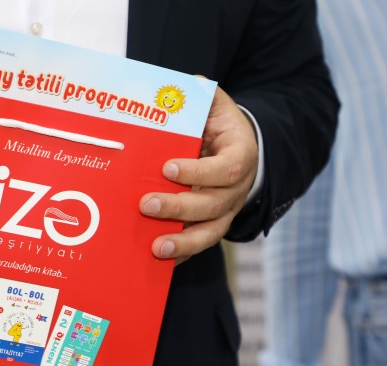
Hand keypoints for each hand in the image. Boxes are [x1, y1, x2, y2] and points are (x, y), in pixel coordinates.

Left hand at [140, 86, 258, 263]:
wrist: (240, 153)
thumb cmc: (221, 128)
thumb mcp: (217, 107)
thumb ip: (204, 97)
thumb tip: (188, 84)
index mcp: (240, 156)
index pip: (226, 169)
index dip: (199, 172)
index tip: (168, 168)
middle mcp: (236, 190)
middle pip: (212, 205)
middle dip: (179, 207)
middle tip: (146, 204)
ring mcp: (225, 212)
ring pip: (209, 232)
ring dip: (182, 242)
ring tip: (156, 247)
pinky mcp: (211, 226)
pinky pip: (198, 245)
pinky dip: (180, 255)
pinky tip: (156, 260)